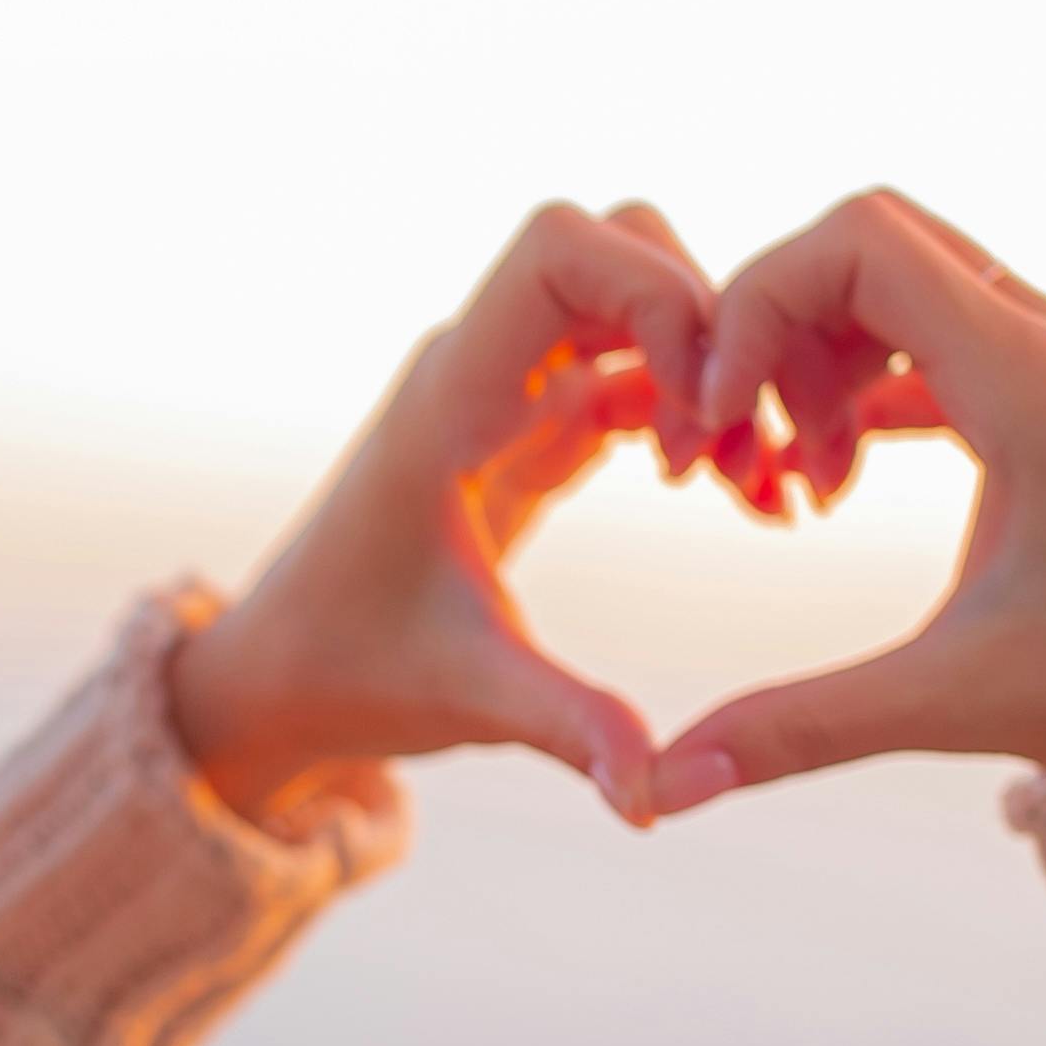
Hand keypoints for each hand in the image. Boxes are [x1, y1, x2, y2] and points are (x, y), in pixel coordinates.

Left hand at [168, 202, 707, 827]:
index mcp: (451, 399)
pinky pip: (642, 372)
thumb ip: (567, 727)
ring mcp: (513, 391)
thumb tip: (656, 798)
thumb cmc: (352, 671)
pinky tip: (749, 496)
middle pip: (620, 247)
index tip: (699, 410)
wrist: (283, 676)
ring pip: (642, 301)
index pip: (555, 252)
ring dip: (716, 373)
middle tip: (747, 454)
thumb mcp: (468, 697)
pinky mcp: (538, 428)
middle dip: (707, 329)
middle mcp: (482, 369)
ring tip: (762, 486)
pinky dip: (703, 412)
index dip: (653, 293)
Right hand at [645, 191, 1045, 804]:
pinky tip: (842, 484)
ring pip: (911, 287)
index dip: (758, 303)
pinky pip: (948, 339)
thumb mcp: (956, 701)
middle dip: (782, 326)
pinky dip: (874, 386)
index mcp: (1031, 380)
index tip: (721, 413)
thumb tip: (669, 787)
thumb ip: (800, 728)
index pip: (859, 241)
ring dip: (826, 361)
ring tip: (805, 484)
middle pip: (874, 243)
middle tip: (749, 443)